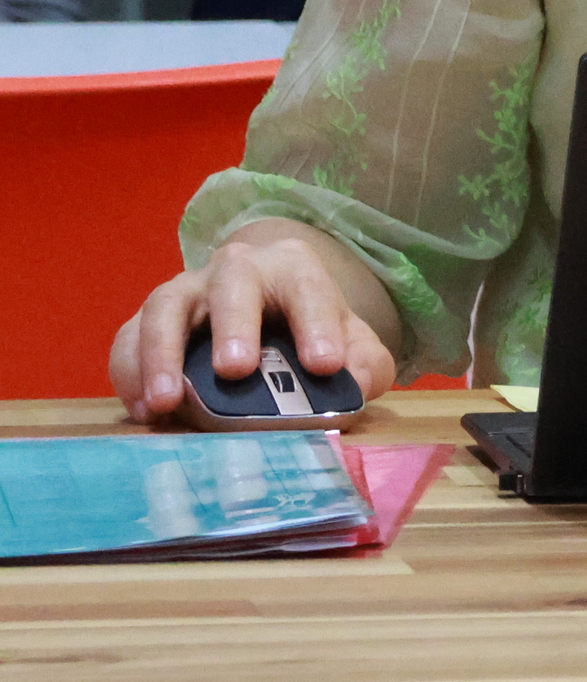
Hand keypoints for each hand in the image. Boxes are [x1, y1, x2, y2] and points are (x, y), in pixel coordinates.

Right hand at [110, 222, 395, 422]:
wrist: (262, 317)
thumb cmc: (309, 333)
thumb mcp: (350, 346)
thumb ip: (364, 365)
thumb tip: (355, 388)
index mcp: (293, 270)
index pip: (309, 288)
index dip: (317, 324)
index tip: (324, 365)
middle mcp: (236, 270)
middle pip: (233, 281)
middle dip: (234, 324)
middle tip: (236, 369)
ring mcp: (186, 292)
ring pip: (166, 306)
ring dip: (162, 354)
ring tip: (167, 402)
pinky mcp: (146, 320)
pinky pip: (127, 339)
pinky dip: (130, 373)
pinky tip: (145, 411)